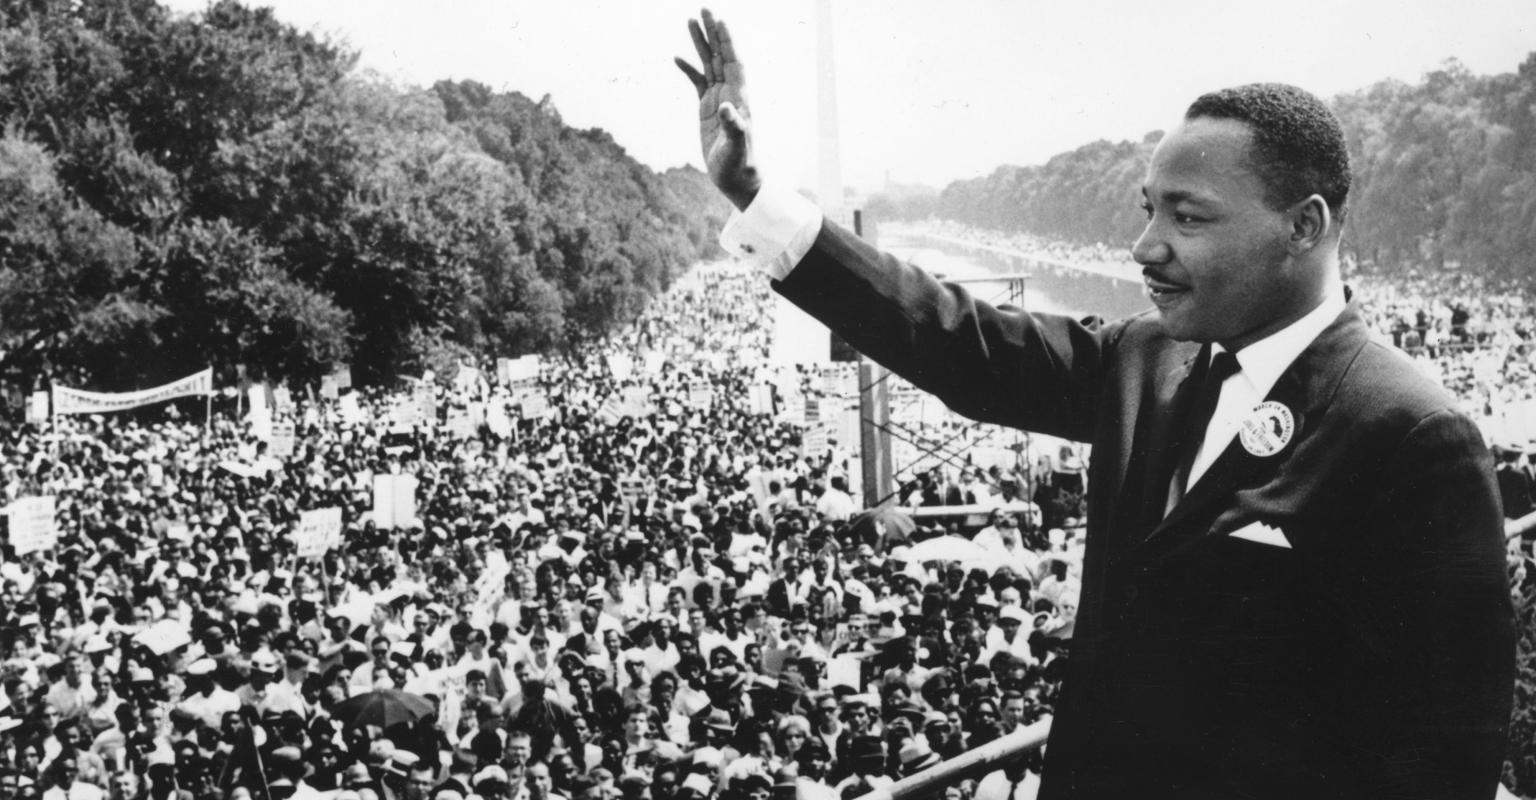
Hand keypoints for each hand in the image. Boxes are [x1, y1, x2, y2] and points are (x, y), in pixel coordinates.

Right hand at [676, 9, 760, 209]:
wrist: (736, 178)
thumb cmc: (739, 164)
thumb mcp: (736, 147)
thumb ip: (734, 127)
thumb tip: (726, 108)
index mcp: (739, 97)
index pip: (733, 62)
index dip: (727, 42)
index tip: (720, 21)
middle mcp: (730, 93)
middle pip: (721, 56)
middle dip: (712, 33)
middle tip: (703, 9)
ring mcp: (718, 99)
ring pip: (709, 64)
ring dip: (700, 43)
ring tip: (690, 21)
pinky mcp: (707, 109)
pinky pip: (697, 82)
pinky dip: (688, 69)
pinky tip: (677, 58)